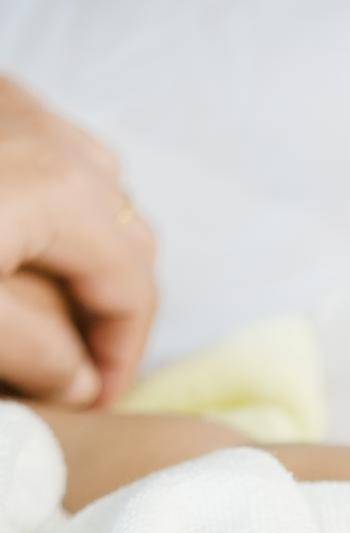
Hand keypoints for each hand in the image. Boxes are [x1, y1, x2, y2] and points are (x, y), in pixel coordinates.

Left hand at [0, 76, 156, 404]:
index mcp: (67, 193)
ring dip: (93, 254)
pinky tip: (27, 238)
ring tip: (61, 309)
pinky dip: (59, 199)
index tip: (96, 406)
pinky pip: (52, 150)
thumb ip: (37, 357)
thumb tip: (81, 385)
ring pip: (95, 187)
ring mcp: (16, 109)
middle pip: (127, 239)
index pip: (135, 294)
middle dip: (116, 309)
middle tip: (85, 366)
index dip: (122, 359)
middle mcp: (55, 139)